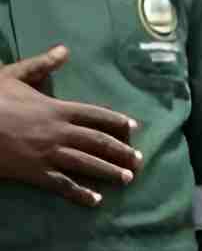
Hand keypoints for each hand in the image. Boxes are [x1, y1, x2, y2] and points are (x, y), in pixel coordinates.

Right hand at [0, 47, 140, 206]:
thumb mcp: (14, 75)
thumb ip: (41, 65)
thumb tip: (64, 50)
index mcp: (56, 108)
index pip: (95, 115)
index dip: (117, 122)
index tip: (134, 128)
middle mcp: (59, 131)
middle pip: (98, 142)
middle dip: (121, 152)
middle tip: (138, 160)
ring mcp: (48, 153)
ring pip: (87, 164)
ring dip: (109, 172)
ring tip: (127, 178)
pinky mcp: (34, 172)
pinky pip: (63, 185)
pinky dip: (81, 193)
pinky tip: (95, 200)